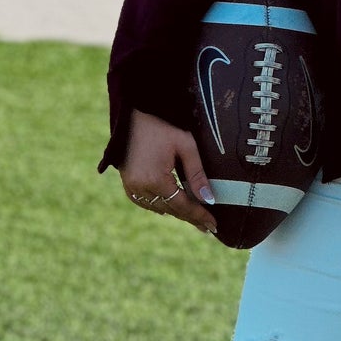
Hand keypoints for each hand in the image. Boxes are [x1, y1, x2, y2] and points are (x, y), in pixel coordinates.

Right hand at [120, 108, 218, 235]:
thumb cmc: (163, 126)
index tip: (214, 226)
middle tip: (208, 226)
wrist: (134, 114)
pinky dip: (159, 205)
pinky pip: (145, 202)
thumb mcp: (186, 146)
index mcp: (156, 180)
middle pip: (171, 209)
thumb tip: (208, 200)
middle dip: (190, 217)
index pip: (183, 206)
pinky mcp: (127, 183)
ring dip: (175, 212)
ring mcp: (131, 187)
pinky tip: (170, 207)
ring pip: (158, 208)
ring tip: (194, 217)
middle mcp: (140, 188)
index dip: (199, 216)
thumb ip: (197, 174)